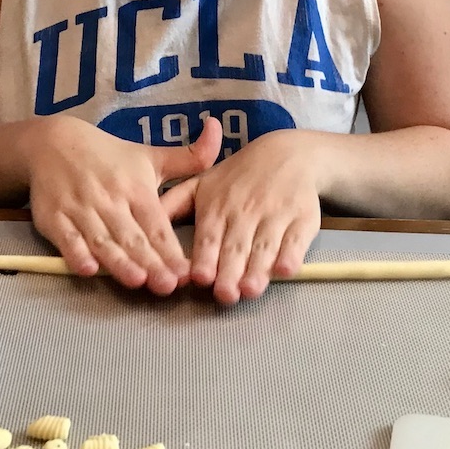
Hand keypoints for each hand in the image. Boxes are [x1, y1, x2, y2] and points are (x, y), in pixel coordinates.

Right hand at [26, 115, 221, 293]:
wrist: (53, 142)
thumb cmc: (109, 156)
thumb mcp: (150, 156)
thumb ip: (188, 157)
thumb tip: (217, 126)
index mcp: (136, 187)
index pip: (156, 224)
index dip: (170, 249)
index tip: (186, 273)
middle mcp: (110, 199)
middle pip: (132, 237)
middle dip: (151, 262)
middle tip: (167, 286)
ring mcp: (80, 209)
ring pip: (102, 240)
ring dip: (118, 262)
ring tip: (137, 281)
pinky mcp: (53, 217)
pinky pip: (66, 238)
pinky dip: (75, 253)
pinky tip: (87, 269)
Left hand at [160, 129, 321, 305]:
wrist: (288, 153)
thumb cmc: (238, 177)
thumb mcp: (202, 183)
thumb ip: (173, 204)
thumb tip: (146, 225)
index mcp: (217, 205)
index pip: (210, 235)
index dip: (205, 257)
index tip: (200, 277)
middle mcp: (245, 210)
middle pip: (237, 246)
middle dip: (230, 271)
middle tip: (225, 295)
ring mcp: (276, 214)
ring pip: (265, 246)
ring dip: (258, 269)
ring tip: (250, 290)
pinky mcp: (303, 218)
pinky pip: (297, 240)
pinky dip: (292, 255)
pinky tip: (285, 270)